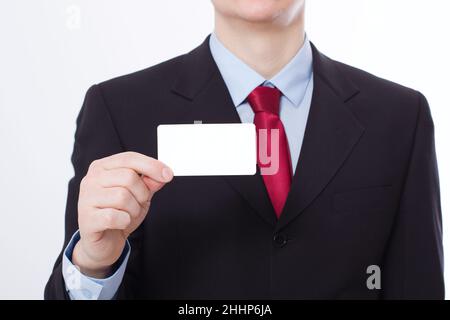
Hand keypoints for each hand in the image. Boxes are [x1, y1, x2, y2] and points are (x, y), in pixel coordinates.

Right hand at [72, 152, 172, 277]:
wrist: (105, 242)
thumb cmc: (121, 213)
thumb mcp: (140, 195)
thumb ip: (150, 183)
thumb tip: (163, 175)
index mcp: (103, 167)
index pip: (129, 158)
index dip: (151, 165)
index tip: (168, 175)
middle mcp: (91, 179)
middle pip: (128, 177)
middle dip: (142, 193)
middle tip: (138, 204)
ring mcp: (86, 198)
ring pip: (122, 197)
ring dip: (133, 209)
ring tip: (128, 214)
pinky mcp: (87, 219)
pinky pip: (114, 216)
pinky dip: (124, 221)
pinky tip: (119, 223)